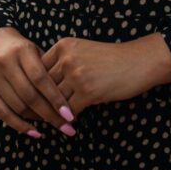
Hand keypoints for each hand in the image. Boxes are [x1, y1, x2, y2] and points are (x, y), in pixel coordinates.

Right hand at [0, 26, 78, 138]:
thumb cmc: (21, 50)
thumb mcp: (35, 52)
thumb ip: (47, 71)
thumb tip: (67, 101)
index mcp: (21, 51)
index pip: (41, 79)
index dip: (56, 99)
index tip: (70, 115)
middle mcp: (4, 63)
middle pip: (30, 96)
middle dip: (50, 114)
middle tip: (66, 127)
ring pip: (17, 106)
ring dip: (37, 120)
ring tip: (53, 124)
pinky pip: (2, 113)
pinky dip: (19, 125)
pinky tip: (34, 131)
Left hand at [41, 33, 170, 116]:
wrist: (139, 61)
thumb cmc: (111, 58)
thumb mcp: (83, 51)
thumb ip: (63, 62)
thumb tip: (44, 85)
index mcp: (63, 46)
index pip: (39, 69)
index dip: (35, 86)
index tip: (32, 99)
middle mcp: (67, 58)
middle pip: (44, 86)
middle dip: (40, 102)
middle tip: (35, 116)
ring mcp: (77, 75)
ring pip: (55, 100)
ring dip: (53, 113)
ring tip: (50, 122)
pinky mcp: (88, 91)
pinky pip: (69, 110)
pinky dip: (68, 118)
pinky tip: (69, 123)